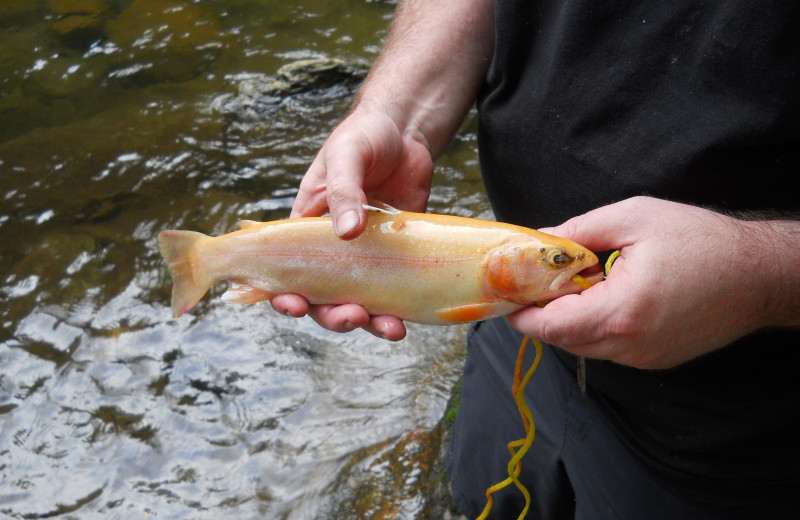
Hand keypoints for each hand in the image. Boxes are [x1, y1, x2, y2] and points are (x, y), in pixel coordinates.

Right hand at [270, 109, 434, 339]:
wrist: (407, 131)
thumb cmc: (364, 136)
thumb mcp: (346, 156)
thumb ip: (343, 191)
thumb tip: (346, 232)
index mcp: (305, 228)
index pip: (285, 271)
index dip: (284, 294)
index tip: (293, 305)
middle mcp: (332, 250)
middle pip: (323, 297)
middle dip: (333, 315)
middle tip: (353, 316)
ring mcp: (365, 256)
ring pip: (359, 301)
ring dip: (369, 321)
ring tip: (391, 329)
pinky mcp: (396, 257)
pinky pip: (392, 290)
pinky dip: (397, 308)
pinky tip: (407, 319)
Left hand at [507, 196, 793, 368]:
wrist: (758, 275)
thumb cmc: (701, 240)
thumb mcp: (632, 218)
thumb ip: (576, 233)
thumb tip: (535, 242)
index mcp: (620, 311)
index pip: (548, 326)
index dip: (521, 310)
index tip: (508, 290)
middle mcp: (629, 344)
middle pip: (559, 340)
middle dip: (540, 312)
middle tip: (535, 280)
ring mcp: (642, 358)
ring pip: (581, 346)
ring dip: (566, 319)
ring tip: (574, 283)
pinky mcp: (653, 360)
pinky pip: (606, 348)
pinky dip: (592, 326)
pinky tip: (603, 296)